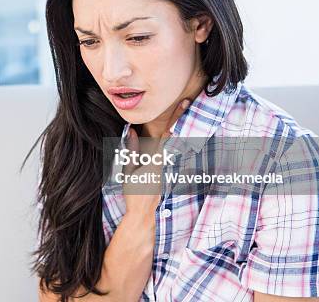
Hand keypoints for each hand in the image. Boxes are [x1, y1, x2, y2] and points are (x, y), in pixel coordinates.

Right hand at [122, 98, 190, 217]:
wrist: (145, 217)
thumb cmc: (134, 195)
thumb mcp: (128, 171)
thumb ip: (131, 150)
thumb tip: (132, 131)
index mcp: (157, 160)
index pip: (169, 133)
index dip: (176, 116)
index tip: (185, 102)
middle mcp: (169, 164)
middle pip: (180, 136)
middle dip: (184, 118)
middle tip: (190, 100)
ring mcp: (175, 171)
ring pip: (182, 147)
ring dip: (186, 131)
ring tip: (190, 114)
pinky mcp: (177, 178)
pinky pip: (181, 158)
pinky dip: (184, 148)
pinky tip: (188, 140)